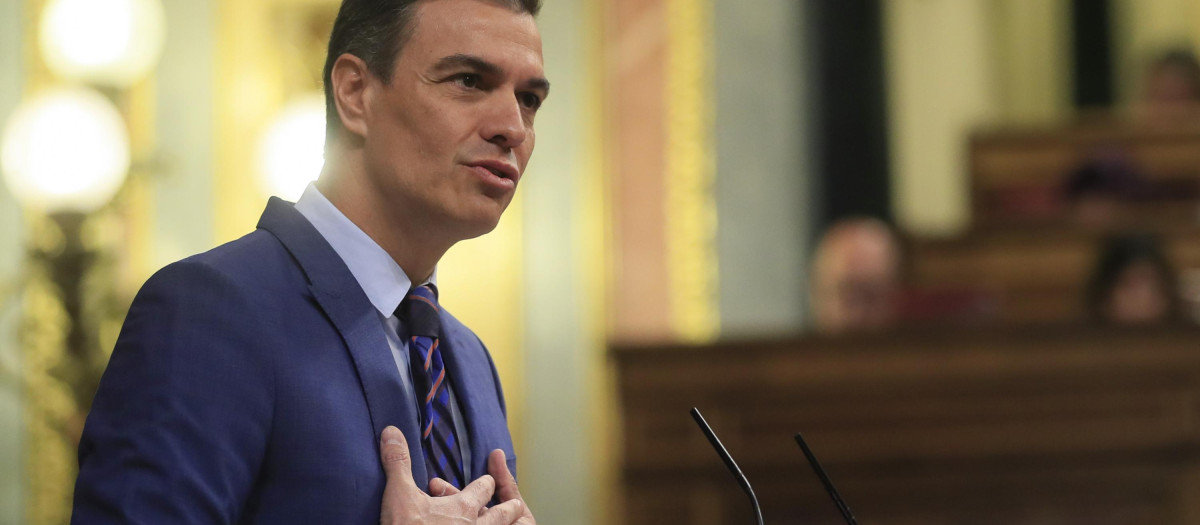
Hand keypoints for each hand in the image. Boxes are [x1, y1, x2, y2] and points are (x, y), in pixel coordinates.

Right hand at [379, 426, 524, 524]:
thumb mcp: (398, 494)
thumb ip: (398, 463)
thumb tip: (391, 431)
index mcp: (464, 507)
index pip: (484, 488)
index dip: (486, 482)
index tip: (489, 479)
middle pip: (501, 516)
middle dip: (507, 508)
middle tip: (515, 504)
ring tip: (504, 523)